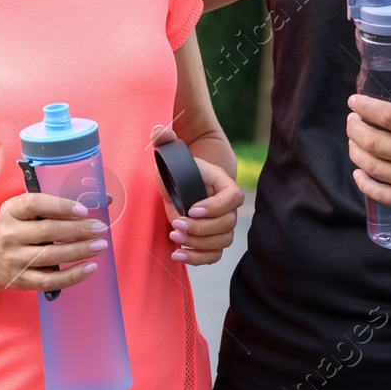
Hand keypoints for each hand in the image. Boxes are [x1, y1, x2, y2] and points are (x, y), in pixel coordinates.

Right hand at [0, 192, 108, 292]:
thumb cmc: (14, 228)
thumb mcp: (23, 211)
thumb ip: (56, 204)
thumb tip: (105, 199)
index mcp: (10, 211)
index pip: (34, 204)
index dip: (60, 206)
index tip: (83, 210)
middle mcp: (9, 235)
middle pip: (47, 231)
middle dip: (78, 230)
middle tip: (100, 228)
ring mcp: (14, 260)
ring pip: (50, 256)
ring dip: (79, 251)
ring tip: (100, 245)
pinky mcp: (21, 280)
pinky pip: (50, 280)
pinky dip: (72, 276)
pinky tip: (90, 268)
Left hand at [152, 125, 244, 264]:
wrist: (177, 188)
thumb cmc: (175, 171)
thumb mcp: (169, 157)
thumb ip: (164, 142)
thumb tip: (157, 130)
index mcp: (222, 183)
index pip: (232, 197)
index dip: (215, 206)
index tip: (192, 208)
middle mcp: (226, 206)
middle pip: (227, 223)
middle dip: (201, 228)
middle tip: (176, 224)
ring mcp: (221, 225)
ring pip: (221, 241)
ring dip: (198, 243)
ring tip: (175, 236)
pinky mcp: (211, 240)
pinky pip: (213, 256)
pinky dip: (197, 259)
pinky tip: (178, 254)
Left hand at [346, 66, 390, 221]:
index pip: (388, 116)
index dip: (365, 107)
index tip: (354, 102)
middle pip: (373, 142)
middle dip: (354, 129)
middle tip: (352, 121)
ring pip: (372, 166)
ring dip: (355, 152)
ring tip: (354, 142)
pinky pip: (381, 194)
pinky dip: (364, 183)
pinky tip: (358, 172)